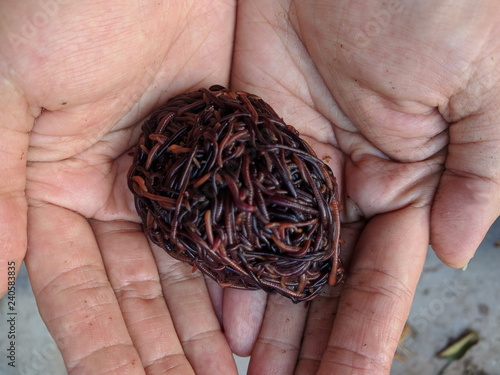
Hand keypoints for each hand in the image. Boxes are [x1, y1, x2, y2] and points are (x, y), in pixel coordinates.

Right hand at [0, 1, 238, 373]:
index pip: (81, 294)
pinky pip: (227, 230)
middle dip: (163, 353)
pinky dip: (237, 275)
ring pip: (188, 274)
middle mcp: (116, 197)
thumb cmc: (68, 3)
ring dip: (202, 329)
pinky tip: (249, 318)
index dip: (104, 350)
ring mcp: (169, 183)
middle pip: (141, 296)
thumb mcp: (12, 90)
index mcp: (58, 189)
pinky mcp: (216, 161)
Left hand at [224, 1, 499, 372]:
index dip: (365, 337)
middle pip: (323, 282)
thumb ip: (478, 175)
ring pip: (276, 255)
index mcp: (404, 179)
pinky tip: (221, 306)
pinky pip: (239, 206)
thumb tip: (454, 251)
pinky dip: (229, 256)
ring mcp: (295, 161)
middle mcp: (346, 181)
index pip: (381, 279)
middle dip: (307, 342)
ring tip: (248, 369)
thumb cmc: (437, 2)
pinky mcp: (253, 132)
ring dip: (265, 315)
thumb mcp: (482, 89)